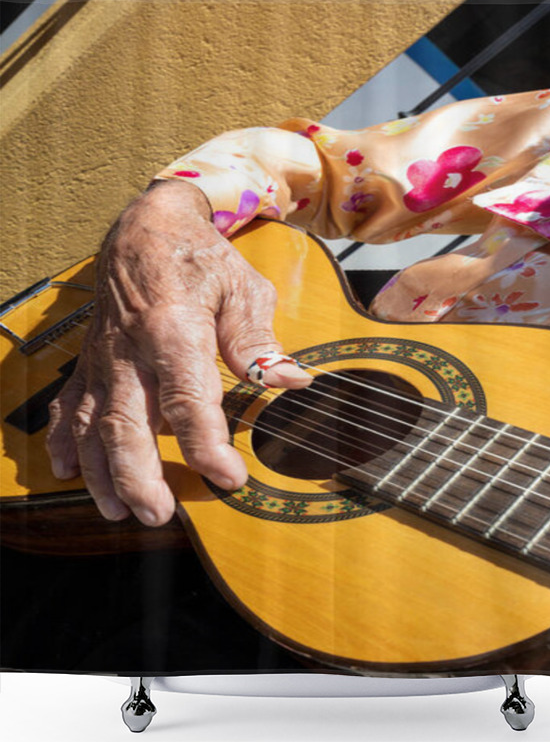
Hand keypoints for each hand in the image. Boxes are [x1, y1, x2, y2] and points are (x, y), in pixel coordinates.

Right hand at [45, 180, 311, 525]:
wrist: (147, 227)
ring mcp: (103, 357)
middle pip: (126, 424)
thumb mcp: (243, 290)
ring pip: (91, 423)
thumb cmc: (201, 258)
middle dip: (139, 476)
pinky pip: (68, 404)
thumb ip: (258, 342)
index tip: (230, 479)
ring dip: (102, 472)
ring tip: (119, 511)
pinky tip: (69, 471)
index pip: (188, 401)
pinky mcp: (89, 359)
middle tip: (159, 516)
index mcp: (174, 330)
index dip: (207, 447)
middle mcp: (130, 349)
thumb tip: (291, 383)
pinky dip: (64, 441)